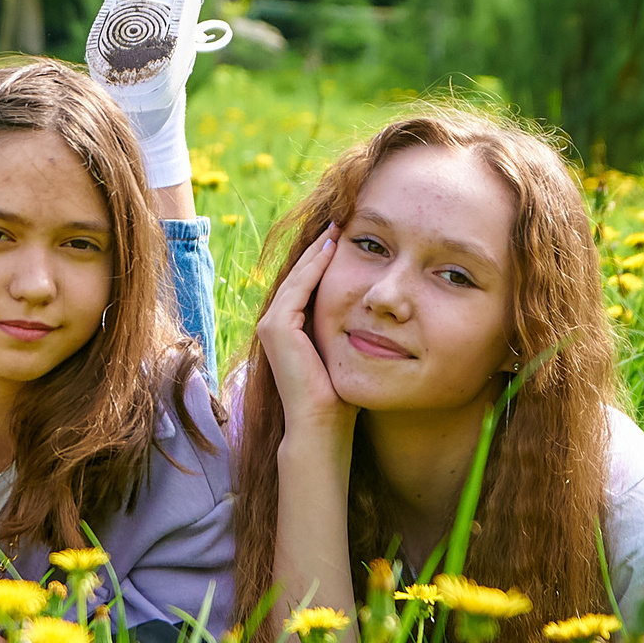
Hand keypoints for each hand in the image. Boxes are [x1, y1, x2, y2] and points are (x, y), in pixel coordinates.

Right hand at [256, 225, 354, 449]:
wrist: (323, 422)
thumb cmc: (339, 394)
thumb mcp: (344, 349)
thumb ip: (347, 327)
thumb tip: (373, 312)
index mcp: (288, 329)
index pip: (306, 284)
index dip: (324, 259)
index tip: (346, 236)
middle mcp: (274, 324)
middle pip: (300, 275)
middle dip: (320, 247)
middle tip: (339, 221)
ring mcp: (270, 325)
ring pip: (298, 277)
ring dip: (317, 250)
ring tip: (337, 227)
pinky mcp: (276, 328)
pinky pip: (298, 288)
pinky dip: (314, 267)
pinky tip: (332, 248)